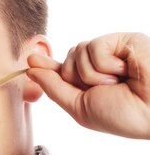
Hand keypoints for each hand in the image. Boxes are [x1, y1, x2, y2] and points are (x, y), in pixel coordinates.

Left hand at [27, 32, 149, 138]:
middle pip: (66, 60)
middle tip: (103, 90)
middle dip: (76, 78)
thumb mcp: (79, 107)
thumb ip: (54, 87)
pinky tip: (124, 70)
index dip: (46, 66)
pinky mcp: (124, 39)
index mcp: (90, 83)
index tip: (30, 60)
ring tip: (117, 83)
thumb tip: (31, 69)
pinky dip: (105, 64)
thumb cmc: (123, 115)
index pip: (62, 70)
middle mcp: (100, 66)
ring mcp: (112, 51)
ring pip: (76, 52)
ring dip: (92, 75)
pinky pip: (93, 46)